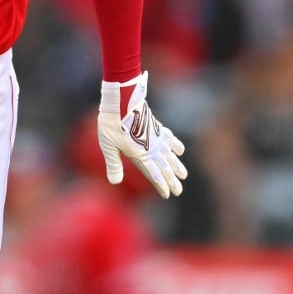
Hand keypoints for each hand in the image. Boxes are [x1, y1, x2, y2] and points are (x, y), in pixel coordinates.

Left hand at [97, 71, 186, 198]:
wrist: (121, 99)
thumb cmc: (111, 123)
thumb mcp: (108, 145)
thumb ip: (113, 164)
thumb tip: (115, 182)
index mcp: (140, 153)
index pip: (153, 173)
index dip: (161, 184)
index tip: (168, 194)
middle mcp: (151, 146)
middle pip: (164, 166)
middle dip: (171, 180)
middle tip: (179, 191)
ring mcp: (155, 135)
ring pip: (169, 153)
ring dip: (176, 165)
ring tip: (184, 175)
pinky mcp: (154, 125)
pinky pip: (168, 137)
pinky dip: (174, 144)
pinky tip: (180, 150)